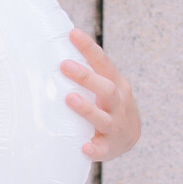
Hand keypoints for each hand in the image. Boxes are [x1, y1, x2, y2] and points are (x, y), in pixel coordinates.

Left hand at [64, 28, 139, 160]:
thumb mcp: (103, 85)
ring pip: (104, 118)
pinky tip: (84, 147)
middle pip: (107, 88)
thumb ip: (85, 71)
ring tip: (70, 98)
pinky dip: (95, 149)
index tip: (73, 33)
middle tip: (65, 65)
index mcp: (115, 84)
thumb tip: (53, 45)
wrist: (129, 137)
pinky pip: (103, 149)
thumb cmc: (107, 104)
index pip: (103, 63)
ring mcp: (115, 126)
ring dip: (87, 108)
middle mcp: (118, 104)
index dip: (89, 48)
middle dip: (86, 77)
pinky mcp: (110, 147)